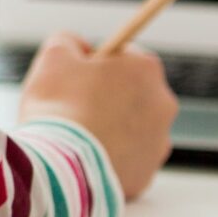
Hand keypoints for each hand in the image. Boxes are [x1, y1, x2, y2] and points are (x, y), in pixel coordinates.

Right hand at [16, 32, 176, 201]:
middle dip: (107, 96)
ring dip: (110, 128)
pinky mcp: (146, 175)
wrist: (61, 168)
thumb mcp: (54, 56)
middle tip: (73, 105)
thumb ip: (68, 41)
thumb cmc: (59, 106)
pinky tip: (84, 159)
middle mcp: (163, 104)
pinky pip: (126, 160)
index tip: (77, 74)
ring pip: (131, 128)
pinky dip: (108, 158)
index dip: (97, 62)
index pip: (125, 54)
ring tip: (76, 137)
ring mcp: (159, 143)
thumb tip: (77, 47)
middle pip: (132, 92)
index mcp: (146, 69)